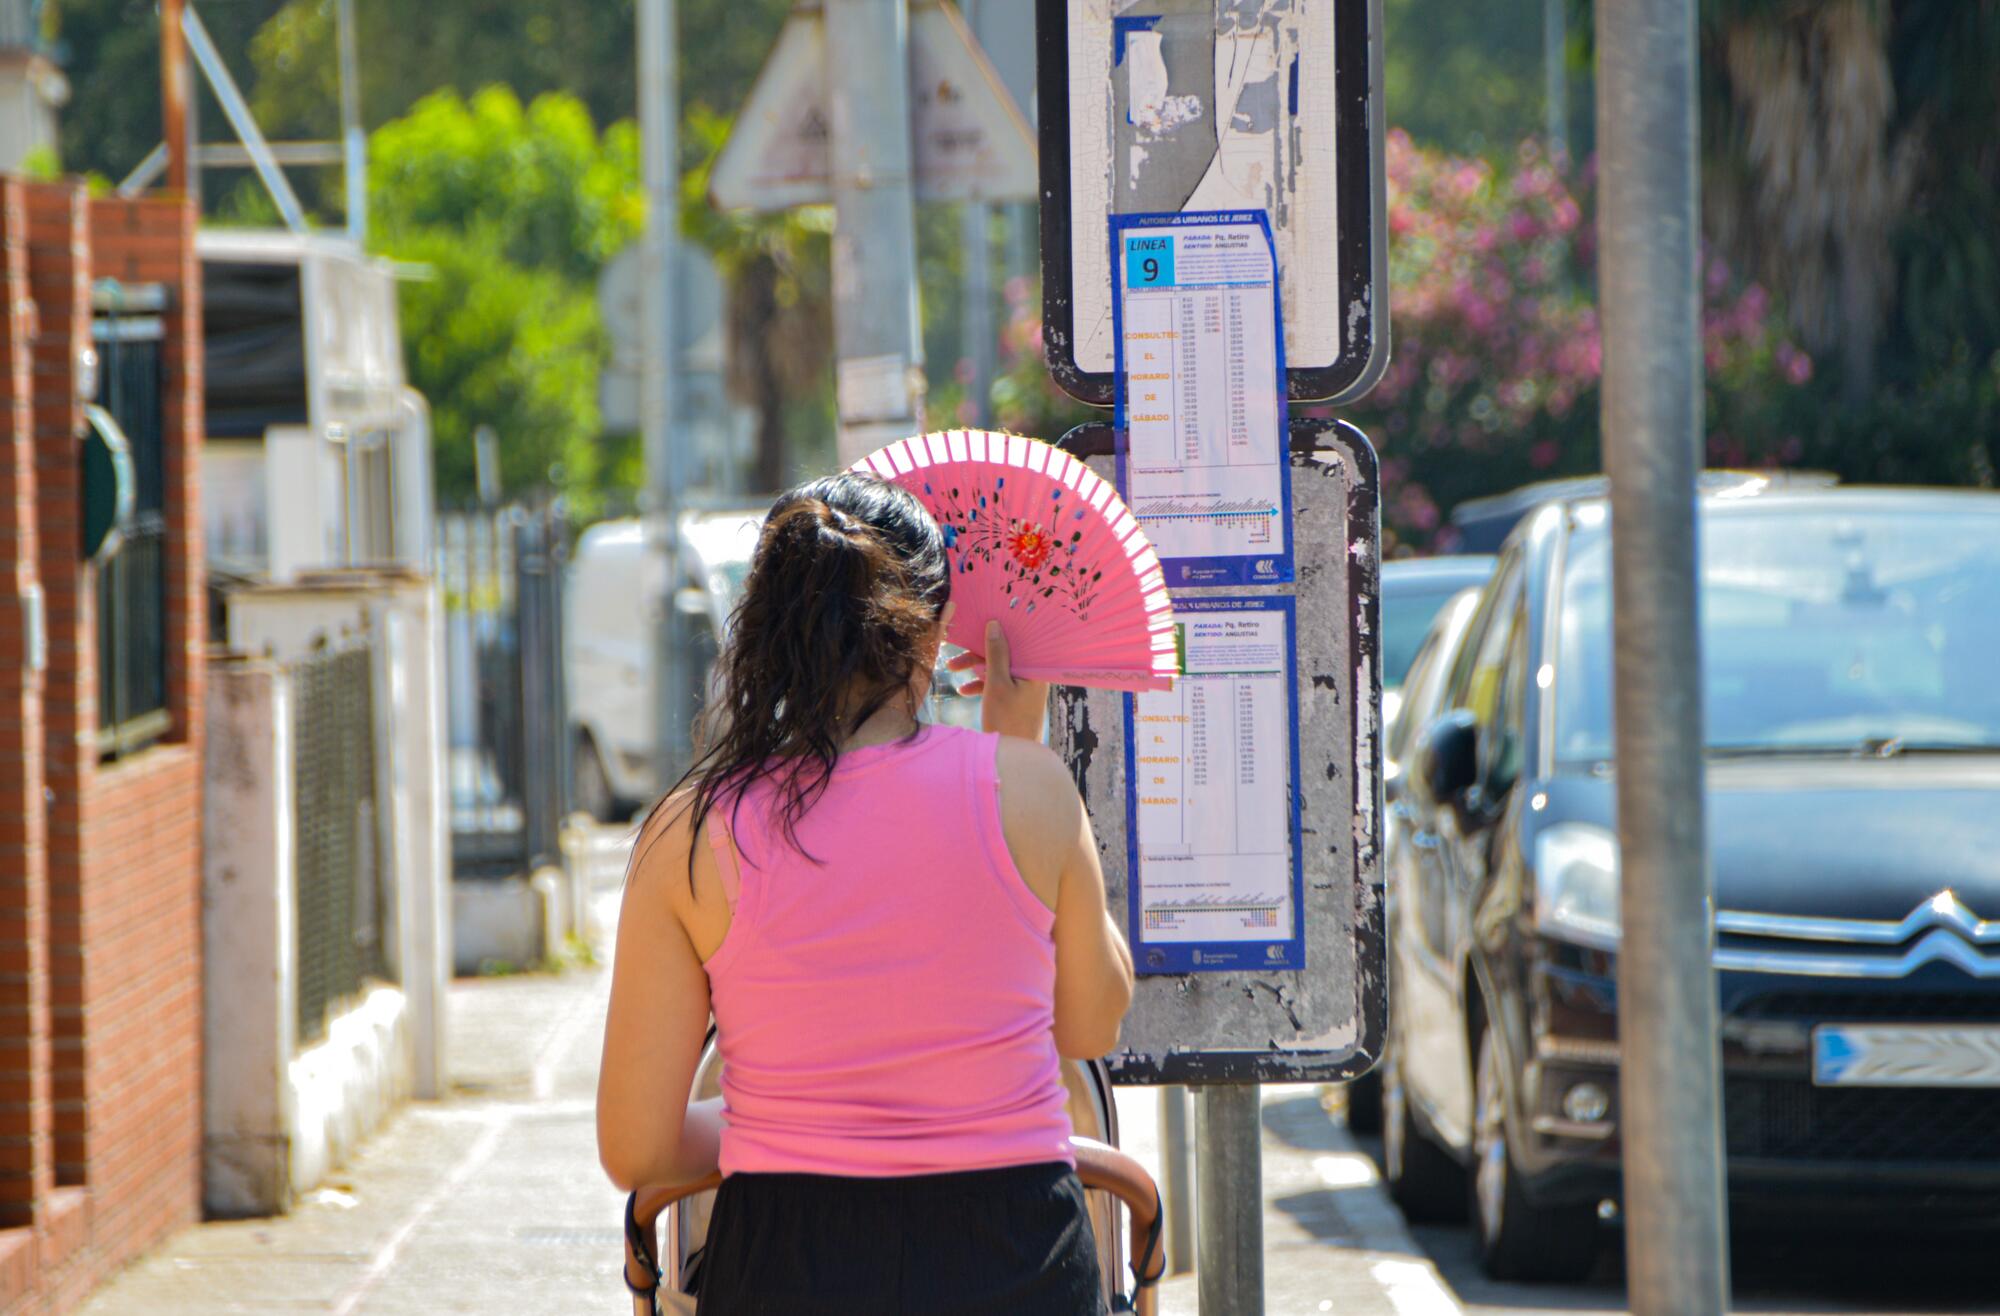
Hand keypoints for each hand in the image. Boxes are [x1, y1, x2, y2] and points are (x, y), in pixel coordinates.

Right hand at [947, 620, 1050, 741]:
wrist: (1011, 758)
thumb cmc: (1007, 720)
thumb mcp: (997, 684)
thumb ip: (996, 654)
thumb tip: (994, 625)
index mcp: (1035, 669)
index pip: (1018, 640)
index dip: (998, 631)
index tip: (978, 624)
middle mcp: (1033, 676)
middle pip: (1005, 653)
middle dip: (978, 653)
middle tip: (955, 652)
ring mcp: (1025, 688)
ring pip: (999, 668)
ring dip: (975, 668)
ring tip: (952, 669)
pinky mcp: (1016, 700)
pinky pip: (999, 684)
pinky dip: (982, 684)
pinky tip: (964, 690)